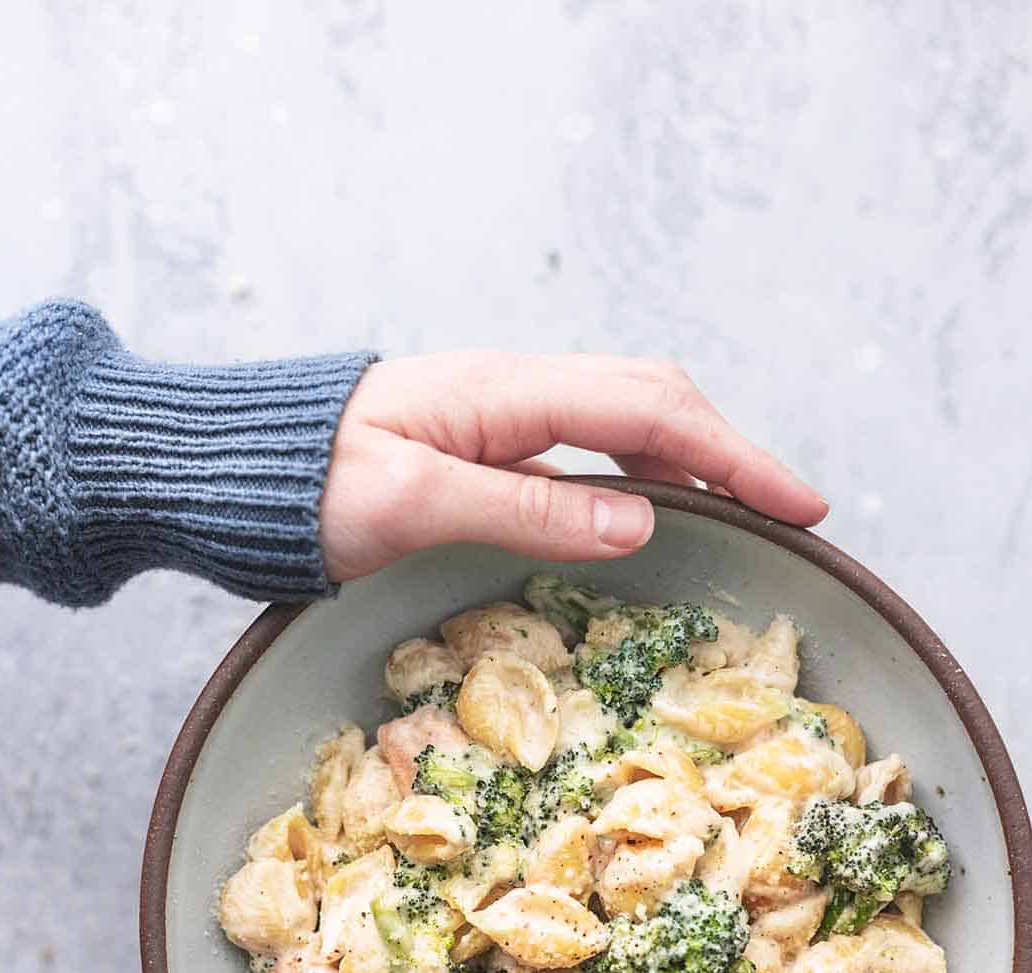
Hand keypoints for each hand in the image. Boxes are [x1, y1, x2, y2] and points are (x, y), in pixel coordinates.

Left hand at [320, 352, 826, 581]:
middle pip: (655, 400)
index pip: (651, 414)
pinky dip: (646, 471)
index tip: (800, 505)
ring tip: (748, 509)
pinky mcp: (487, 441)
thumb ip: (527, 510)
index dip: (735, 458)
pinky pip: (591, 444)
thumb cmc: (305, 487)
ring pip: (628, 417)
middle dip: (733, 451)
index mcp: (506, 396)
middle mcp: (515, 392)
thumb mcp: (412, 505)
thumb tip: (642, 523)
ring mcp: (502, 413)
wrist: (231, 465)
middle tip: (796, 512)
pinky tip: (658, 506)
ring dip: (696, 457)